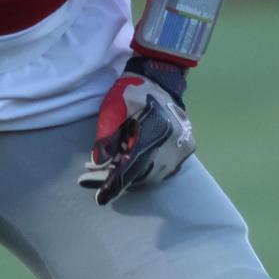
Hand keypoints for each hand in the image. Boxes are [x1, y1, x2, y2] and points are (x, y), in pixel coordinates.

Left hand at [78, 58, 193, 205]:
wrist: (161, 78)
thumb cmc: (132, 92)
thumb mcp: (112, 111)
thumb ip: (106, 138)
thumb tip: (99, 164)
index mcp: (151, 136)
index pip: (129, 170)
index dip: (112, 186)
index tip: (99, 199)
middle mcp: (169, 146)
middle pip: (140, 176)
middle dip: (115, 181)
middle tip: (92, 178)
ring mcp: (180, 149)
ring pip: (152, 175)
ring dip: (131, 177)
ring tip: (108, 172)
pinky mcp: (186, 148)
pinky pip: (164, 170)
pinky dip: (146, 172)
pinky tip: (130, 166)